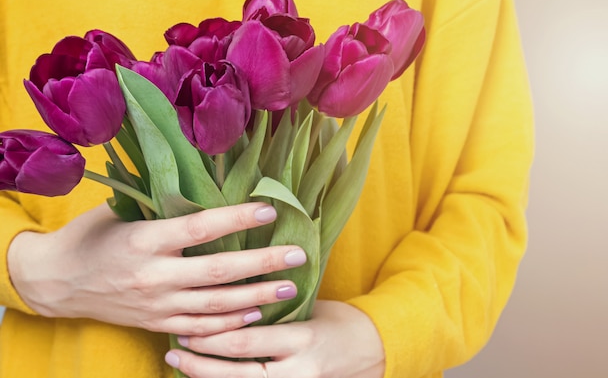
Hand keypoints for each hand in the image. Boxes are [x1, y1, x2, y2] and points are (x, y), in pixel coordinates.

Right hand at [7, 202, 306, 335]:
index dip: (236, 219)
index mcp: (144, 240)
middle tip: (297, 255)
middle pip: (217, 272)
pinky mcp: (156, 323)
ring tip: (289, 288)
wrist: (57, 282)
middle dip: (261, 264)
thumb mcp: (122, 212)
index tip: (270, 210)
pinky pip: (198, 327)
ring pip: (215, 305)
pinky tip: (256, 315)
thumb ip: (163, 205)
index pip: (199, 228)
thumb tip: (209, 183)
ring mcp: (155, 304)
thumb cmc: (92, 237)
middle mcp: (153, 275)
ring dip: (255, 297)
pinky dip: (229, 324)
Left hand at [165, 300, 385, 377]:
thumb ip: (276, 307)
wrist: (374, 352)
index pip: (247, 342)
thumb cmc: (342, 322)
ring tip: (181, 366)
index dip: (213, 337)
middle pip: (237, 372)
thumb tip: (235, 293)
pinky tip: (206, 377)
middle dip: (202, 361)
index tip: (188, 327)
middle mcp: (298, 372)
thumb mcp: (312, 307)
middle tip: (176, 348)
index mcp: (302, 341)